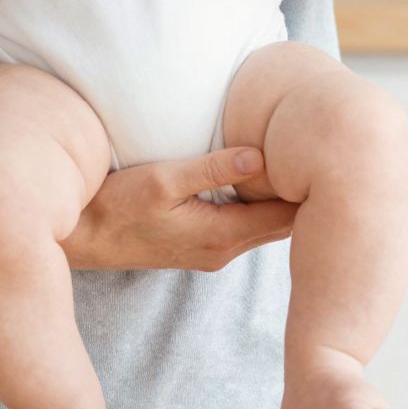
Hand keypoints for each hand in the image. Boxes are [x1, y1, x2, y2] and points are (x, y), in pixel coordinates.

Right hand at [60, 145, 299, 272]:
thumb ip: (212, 169)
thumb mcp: (163, 180)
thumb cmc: (116, 206)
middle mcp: (223, 250)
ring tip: (297, 164)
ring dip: (282, 200)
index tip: (324, 158)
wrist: (82, 238)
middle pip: (283, 224)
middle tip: (323, 157)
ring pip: (265, 226)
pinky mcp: (201, 246)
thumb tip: (261, 156)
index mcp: (221, 235)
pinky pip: (246, 227)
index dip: (309, 189)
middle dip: (304, 195)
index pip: (286, 216)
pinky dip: (260, 206)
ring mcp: (213, 252)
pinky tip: (262, 182)